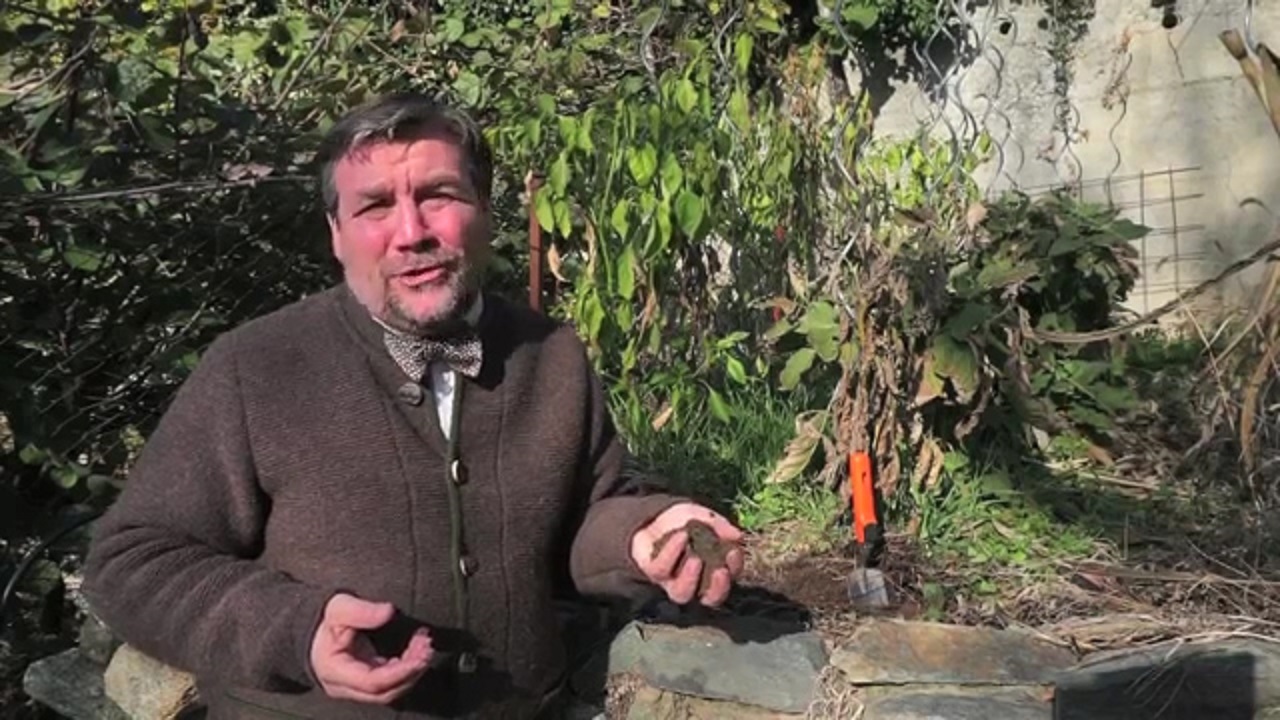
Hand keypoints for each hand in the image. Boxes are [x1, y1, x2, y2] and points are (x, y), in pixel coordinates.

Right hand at [309, 593, 432, 703]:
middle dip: (410, 672)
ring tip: (425, 645)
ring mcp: (356, 687)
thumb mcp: (338, 608)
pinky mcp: (367, 682)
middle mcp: (345, 686)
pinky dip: (407, 668)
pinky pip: (390, 682)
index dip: (399, 672)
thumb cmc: (326, 621)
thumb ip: (361, 611)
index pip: (371, 682)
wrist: (314, 630)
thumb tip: (388, 612)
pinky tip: (417, 649)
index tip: (420, 655)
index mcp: (334, 672)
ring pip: (390, 690)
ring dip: (412, 670)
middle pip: (384, 692)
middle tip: (427, 648)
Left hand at [630, 502, 744, 606]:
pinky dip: (672, 553)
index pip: (729, 577)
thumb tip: (738, 536)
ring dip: (691, 578)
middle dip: (718, 587)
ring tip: (696, 559)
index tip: (733, 552)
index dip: (734, 568)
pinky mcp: (654, 572)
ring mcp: (672, 580)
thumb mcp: (705, 517)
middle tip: (720, 570)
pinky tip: (681, 537)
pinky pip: (661, 569)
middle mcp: (694, 582)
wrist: (654, 515)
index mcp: (712, 570)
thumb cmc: (685, 521)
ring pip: (681, 593)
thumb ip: (721, 526)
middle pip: (710, 598)